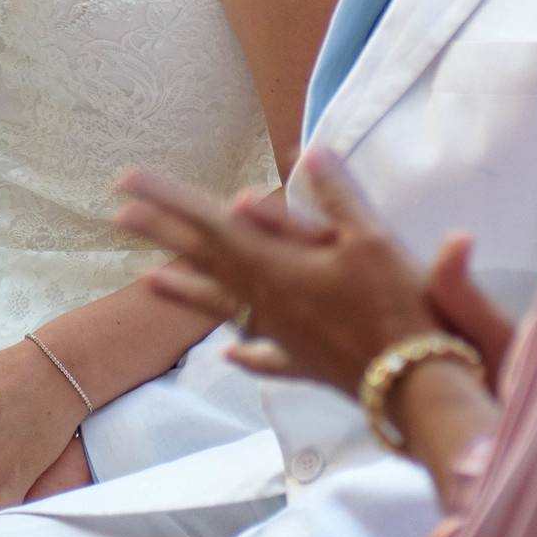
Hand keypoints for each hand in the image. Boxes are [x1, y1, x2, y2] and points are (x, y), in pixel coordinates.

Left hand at [116, 150, 444, 394]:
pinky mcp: (304, 363)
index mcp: (275, 266)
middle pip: (205, 260)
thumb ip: (336, 196)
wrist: (418, 384)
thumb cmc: (397, 307)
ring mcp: (282, 336)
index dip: (169, 197)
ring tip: (148, 279)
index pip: (210, 221)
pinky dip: (245, 352)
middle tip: (118, 215)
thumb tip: (309, 153)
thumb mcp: (372, 238)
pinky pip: (264, 355)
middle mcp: (267, 302)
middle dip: (163, 233)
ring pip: (223, 306)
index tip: (127, 180)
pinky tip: (231, 354)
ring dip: (185, 288)